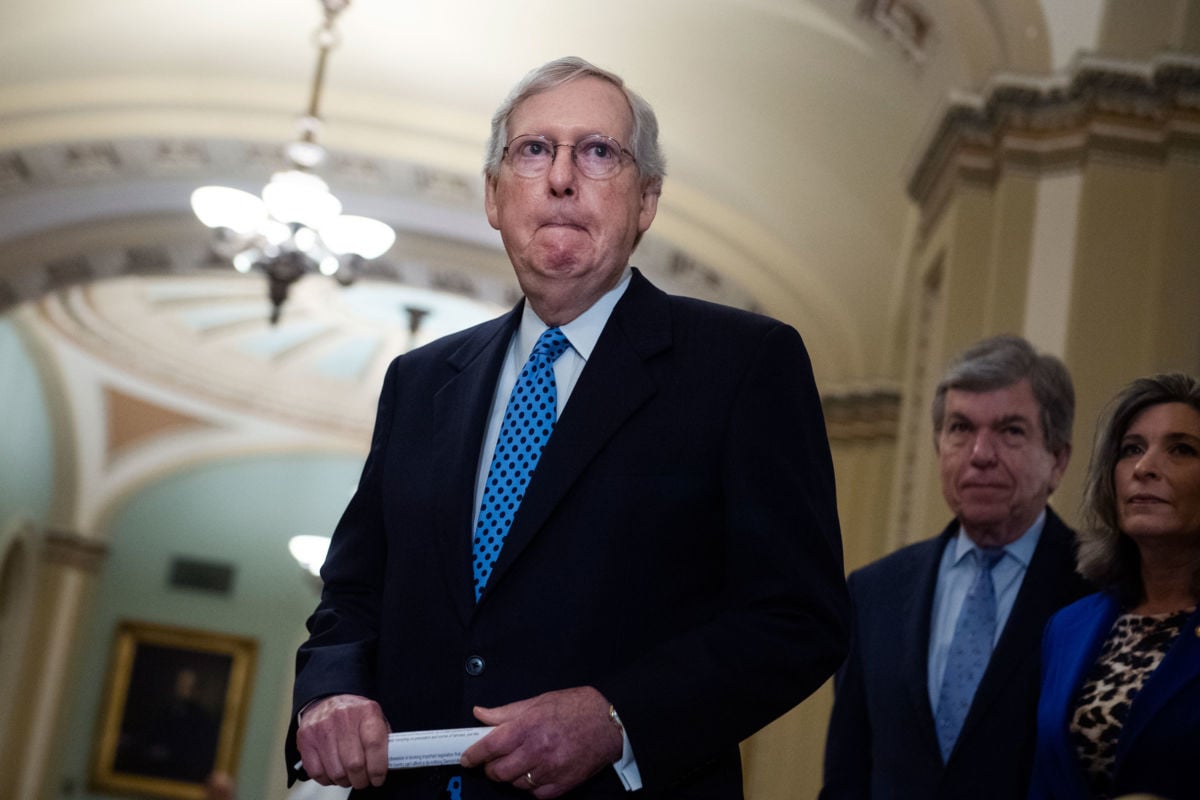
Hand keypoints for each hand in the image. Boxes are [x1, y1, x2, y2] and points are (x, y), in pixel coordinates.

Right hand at [295, 693, 389, 788]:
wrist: (327, 700)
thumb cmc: (354, 714)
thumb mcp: (375, 717)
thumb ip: (384, 738)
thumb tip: (390, 762)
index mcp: (366, 711)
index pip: (374, 744)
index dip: (378, 768)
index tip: (378, 778)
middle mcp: (343, 717)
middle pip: (354, 763)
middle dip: (361, 779)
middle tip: (363, 780)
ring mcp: (322, 728)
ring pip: (336, 772)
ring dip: (345, 781)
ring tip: (349, 777)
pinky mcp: (306, 739)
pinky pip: (317, 772)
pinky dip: (327, 780)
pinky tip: (333, 773)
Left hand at [461, 686, 622, 797]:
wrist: (611, 723)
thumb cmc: (578, 708)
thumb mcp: (539, 701)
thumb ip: (507, 712)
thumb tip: (481, 714)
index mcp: (530, 726)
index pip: (491, 746)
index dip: (474, 754)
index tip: (467, 757)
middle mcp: (538, 750)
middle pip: (499, 771)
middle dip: (491, 767)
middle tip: (494, 760)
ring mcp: (550, 770)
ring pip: (515, 783)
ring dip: (511, 775)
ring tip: (519, 762)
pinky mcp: (562, 785)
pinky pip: (534, 793)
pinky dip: (530, 785)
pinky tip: (536, 771)